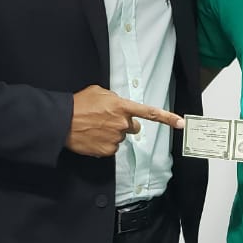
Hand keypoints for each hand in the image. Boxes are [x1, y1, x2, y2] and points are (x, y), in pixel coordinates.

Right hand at [65, 85, 182, 157]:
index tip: (181, 123)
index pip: (148, 113)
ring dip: (111, 134)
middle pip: (133, 127)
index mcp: (122, 107)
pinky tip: (92, 137)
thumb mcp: (99, 92)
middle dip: (124, 125)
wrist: (62, 122)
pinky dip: (104, 144)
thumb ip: (114, 98)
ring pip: (120, 138)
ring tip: (94, 127)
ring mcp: (116, 138)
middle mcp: (122, 123)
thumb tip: (119, 106)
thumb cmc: (78, 104)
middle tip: (107, 121)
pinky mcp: (108, 151)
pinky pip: (111, 148)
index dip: (166, 118)